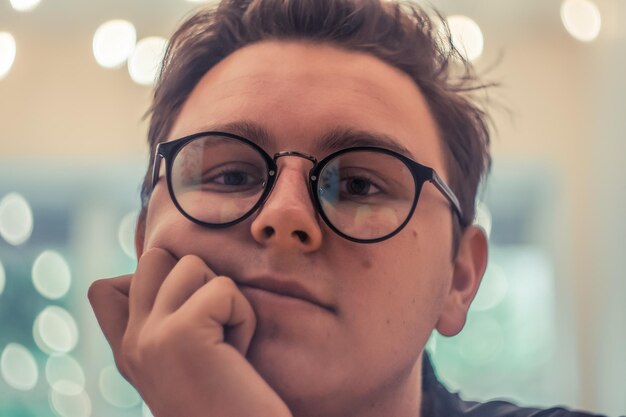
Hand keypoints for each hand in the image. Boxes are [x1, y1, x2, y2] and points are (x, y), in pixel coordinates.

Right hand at [88, 248, 292, 416]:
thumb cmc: (228, 402)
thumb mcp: (182, 361)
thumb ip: (165, 322)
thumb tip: (173, 270)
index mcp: (128, 352)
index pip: (103, 289)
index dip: (147, 282)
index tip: (183, 313)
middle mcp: (132, 343)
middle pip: (153, 258)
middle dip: (195, 279)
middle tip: (212, 324)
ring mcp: (151, 336)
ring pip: (190, 264)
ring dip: (224, 297)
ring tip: (227, 341)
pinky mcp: (181, 333)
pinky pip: (223, 288)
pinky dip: (243, 316)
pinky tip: (238, 353)